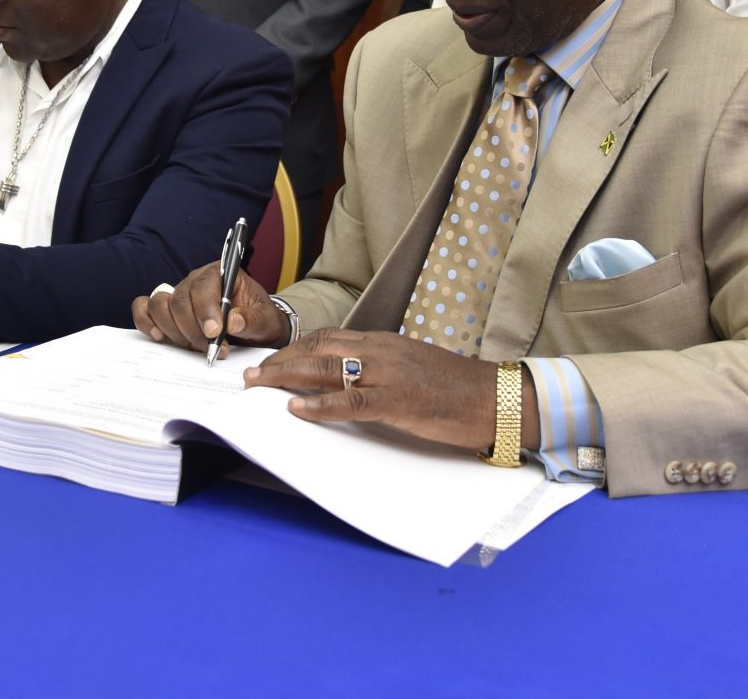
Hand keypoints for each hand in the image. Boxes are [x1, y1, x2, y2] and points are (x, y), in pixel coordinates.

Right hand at [132, 262, 287, 352]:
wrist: (254, 330)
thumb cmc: (259, 320)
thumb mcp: (266, 321)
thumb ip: (253, 320)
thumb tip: (233, 321)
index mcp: (221, 273)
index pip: (204, 285)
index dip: (206, 309)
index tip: (215, 332)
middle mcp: (195, 280)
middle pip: (180, 299)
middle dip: (193, 329)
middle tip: (212, 349)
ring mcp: (178, 294)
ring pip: (160, 305)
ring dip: (174, 331)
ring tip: (196, 348)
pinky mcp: (167, 310)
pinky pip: (145, 308)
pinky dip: (147, 321)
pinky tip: (159, 336)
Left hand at [246, 329, 515, 453]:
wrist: (495, 396)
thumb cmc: (456, 387)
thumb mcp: (412, 366)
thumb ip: (380, 368)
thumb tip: (347, 379)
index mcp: (384, 342)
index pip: (328, 337)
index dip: (294, 348)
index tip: (270, 359)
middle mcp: (381, 351)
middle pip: (318, 348)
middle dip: (280, 360)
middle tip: (252, 374)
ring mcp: (389, 374)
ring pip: (327, 369)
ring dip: (287, 377)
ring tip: (260, 386)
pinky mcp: (399, 401)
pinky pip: (352, 401)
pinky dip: (321, 405)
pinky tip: (298, 409)